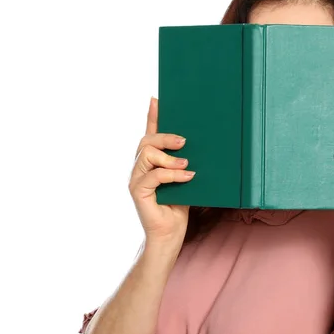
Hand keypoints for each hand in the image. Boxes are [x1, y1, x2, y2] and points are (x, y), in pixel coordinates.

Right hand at [128, 97, 195, 243]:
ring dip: (169, 157)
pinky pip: (153, 175)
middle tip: (184, 141)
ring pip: (147, 154)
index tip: (156, 99)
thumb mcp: (185, 179)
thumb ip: (184, 163)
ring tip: (187, 164)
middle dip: (165, 136)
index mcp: (150, 162)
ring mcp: (136, 179)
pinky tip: (187, 176)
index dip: (151, 116)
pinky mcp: (138, 192)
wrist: (170, 235)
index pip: (149, 134)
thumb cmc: (179, 207)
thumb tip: (197, 145)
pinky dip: (172, 174)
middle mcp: (139, 168)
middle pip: (146, 141)